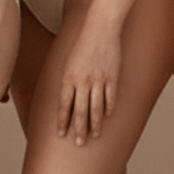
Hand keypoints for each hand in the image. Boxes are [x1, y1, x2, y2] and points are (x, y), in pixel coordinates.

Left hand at [56, 21, 121, 143]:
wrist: (99, 30)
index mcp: (68, 77)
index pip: (63, 104)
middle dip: (78, 128)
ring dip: (94, 124)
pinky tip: (106, 118)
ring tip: (93, 136)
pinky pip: (110, 98)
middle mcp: (82, 81)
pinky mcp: (112, 77)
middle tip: (78, 143)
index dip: (62, 120)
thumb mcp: (68, 63)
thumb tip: (66, 100)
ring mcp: (98, 80)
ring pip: (96, 108)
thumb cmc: (81, 46)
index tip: (61, 134)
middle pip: (80, 110)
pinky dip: (108, 109)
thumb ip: (68, 82)